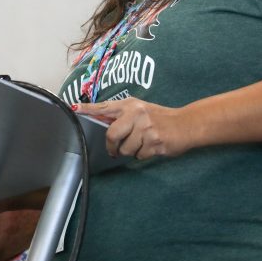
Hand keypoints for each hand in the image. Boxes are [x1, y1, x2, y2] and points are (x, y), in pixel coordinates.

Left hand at [75, 98, 195, 159]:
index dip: (89, 109)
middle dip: (112, 147)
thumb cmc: (161, 118)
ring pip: (125, 149)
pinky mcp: (154, 142)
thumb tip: (104, 126)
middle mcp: (137, 114)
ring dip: (132, 151)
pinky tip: (152, 147)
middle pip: (111, 135)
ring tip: (143, 143)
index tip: (74, 109)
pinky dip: (143, 154)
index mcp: (131, 105)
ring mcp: (146, 128)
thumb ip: (124, 116)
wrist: (186, 124)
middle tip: (116, 150)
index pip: (105, 107)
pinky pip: (139, 155)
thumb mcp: (142, 110)